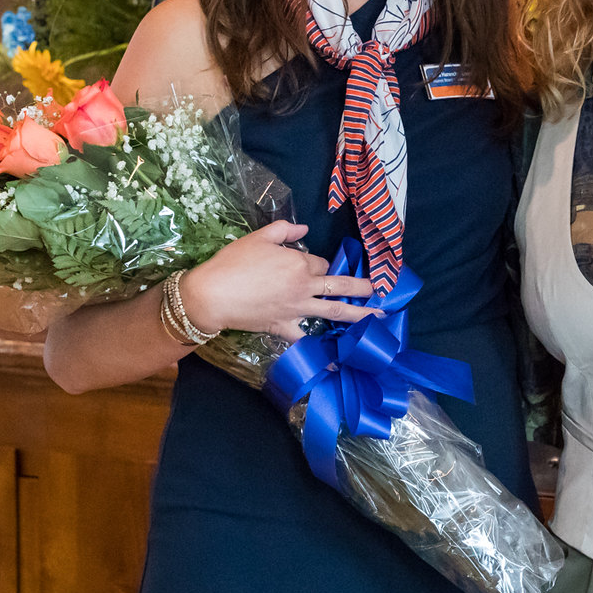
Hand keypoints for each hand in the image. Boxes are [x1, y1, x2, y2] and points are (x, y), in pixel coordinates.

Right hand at [181, 220, 377, 339]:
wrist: (212, 294)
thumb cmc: (234, 262)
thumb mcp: (259, 237)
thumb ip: (285, 230)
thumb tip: (304, 228)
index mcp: (300, 263)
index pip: (322, 263)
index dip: (321, 264)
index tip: (316, 266)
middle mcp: (304, 287)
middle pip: (340, 286)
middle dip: (361, 287)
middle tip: (379, 289)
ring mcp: (297, 310)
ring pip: (334, 312)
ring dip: (359, 314)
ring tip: (379, 317)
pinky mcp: (285, 328)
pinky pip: (306, 341)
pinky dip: (322, 354)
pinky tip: (336, 364)